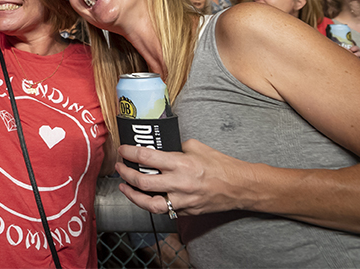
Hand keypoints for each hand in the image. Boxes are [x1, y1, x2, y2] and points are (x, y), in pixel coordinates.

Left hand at [116, 139, 256, 217]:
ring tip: (124, 187)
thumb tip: (160, 147)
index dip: (129, 152)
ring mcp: (182, 200)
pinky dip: (151, 203)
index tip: (123, 149)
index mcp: (181, 163)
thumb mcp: (196, 147)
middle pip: (142, 181)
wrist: (239, 187)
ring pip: (149, 204)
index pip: (146, 157)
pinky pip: (164, 209)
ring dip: (132, 195)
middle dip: (125, 173)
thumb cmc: (220, 165)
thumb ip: (176, 147)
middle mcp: (179, 183)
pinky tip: (144, 197)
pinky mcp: (186, 211)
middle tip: (120, 167)